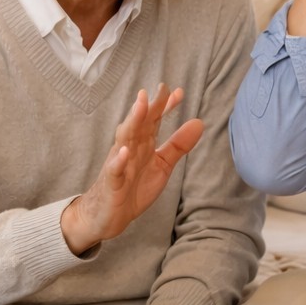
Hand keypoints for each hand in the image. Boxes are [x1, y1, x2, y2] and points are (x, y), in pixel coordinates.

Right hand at [61, 85, 203, 254]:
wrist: (107, 216)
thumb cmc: (133, 187)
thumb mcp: (162, 165)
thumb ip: (178, 145)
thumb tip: (199, 122)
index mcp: (143, 145)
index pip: (154, 121)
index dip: (166, 107)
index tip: (179, 92)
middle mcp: (130, 149)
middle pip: (140, 124)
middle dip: (150, 106)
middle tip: (160, 88)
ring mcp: (119, 165)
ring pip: (125, 140)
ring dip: (133, 122)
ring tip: (141, 105)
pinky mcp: (111, 184)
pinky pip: (114, 171)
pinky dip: (118, 161)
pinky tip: (124, 151)